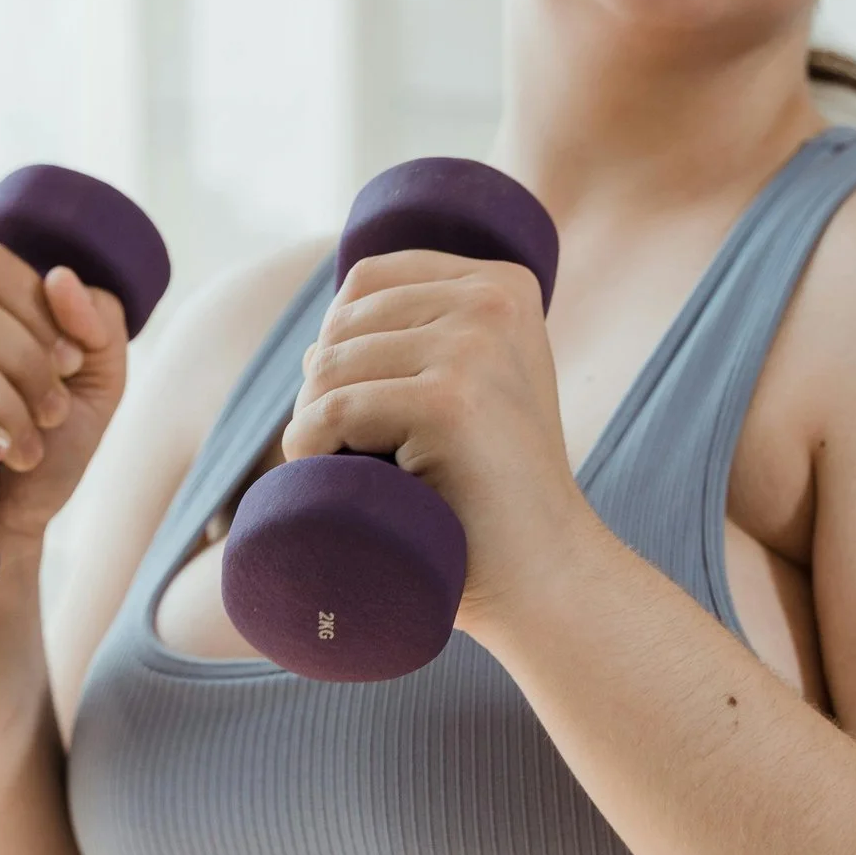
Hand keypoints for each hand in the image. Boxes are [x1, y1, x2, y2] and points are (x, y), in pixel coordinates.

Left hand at [284, 249, 596, 630]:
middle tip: (355, 456)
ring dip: (313, 425)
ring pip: (329, 365)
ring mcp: (475, 347)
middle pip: (343, 321)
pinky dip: (311, 450)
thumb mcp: (474, 393)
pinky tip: (332, 480)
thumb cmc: (490, 496)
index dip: (339, 344)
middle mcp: (494, 300)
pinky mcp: (450, 402)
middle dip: (322, 390)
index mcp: (503, 284)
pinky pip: (333, 411)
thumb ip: (422, 345)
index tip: (367, 411)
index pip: (368, 279)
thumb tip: (318, 335)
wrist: (545, 575)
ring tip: (354, 472)